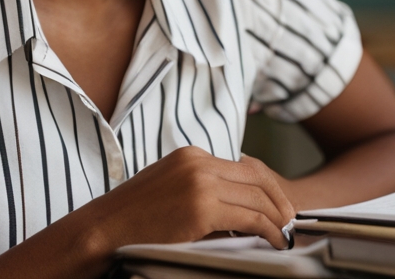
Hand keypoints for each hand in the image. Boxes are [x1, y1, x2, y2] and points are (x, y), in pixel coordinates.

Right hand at [81, 146, 295, 255]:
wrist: (102, 230)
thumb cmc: (133, 220)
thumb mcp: (172, 191)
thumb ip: (203, 192)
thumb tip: (242, 215)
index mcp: (191, 154)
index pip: (245, 165)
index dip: (269, 187)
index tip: (280, 206)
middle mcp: (198, 162)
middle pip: (257, 175)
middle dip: (280, 199)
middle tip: (291, 221)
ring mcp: (199, 182)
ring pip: (257, 196)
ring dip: (278, 216)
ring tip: (285, 234)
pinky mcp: (200, 207)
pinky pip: (249, 217)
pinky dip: (268, 229)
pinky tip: (273, 241)